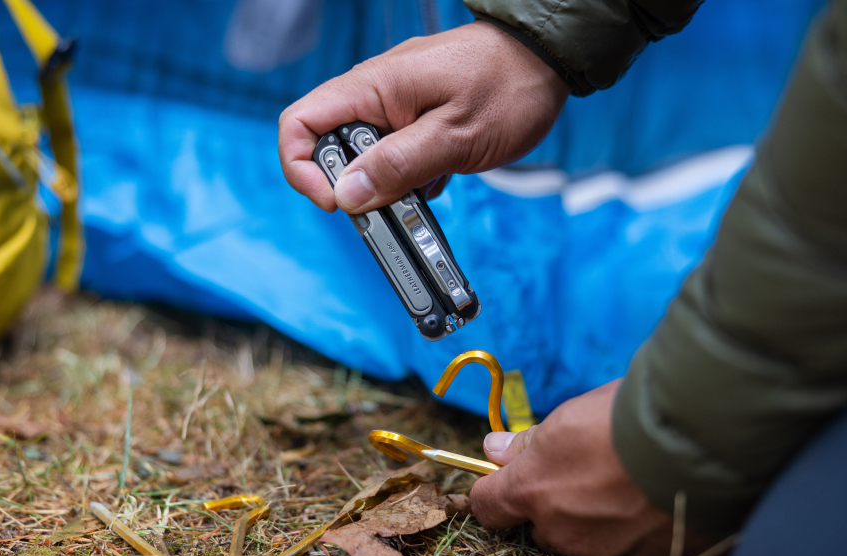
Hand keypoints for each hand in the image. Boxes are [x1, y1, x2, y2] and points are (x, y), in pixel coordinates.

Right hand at [278, 21, 568, 213]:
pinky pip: (392, 158)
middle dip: (350, 186)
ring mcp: (394, 109)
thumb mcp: (454, 135)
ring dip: (384, 187)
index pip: (299, 124)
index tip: (336, 201)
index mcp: (372, 89)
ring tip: (422, 191)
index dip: (302, 169)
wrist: (547, 60)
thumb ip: (399, 165)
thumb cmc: (508, 86)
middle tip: (390, 204)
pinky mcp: (414, 122)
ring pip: (362, 159)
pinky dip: (407, 179)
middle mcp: (374, 97)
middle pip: (328, 149)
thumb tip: (347, 195)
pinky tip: (437, 179)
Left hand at [470, 380, 720, 555]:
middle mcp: (562, 532)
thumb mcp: (571, 416)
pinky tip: (661, 504)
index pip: (489, 505)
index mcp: (533, 491)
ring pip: (587, 543)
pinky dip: (640, 537)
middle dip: (558, 504)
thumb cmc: (631, 418)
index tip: (509, 477)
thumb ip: (529, 443)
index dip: (497, 490)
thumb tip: (494, 449)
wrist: (706, 442)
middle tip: (594, 470)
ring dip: (601, 522)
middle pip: (542, 526)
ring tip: (637, 485)